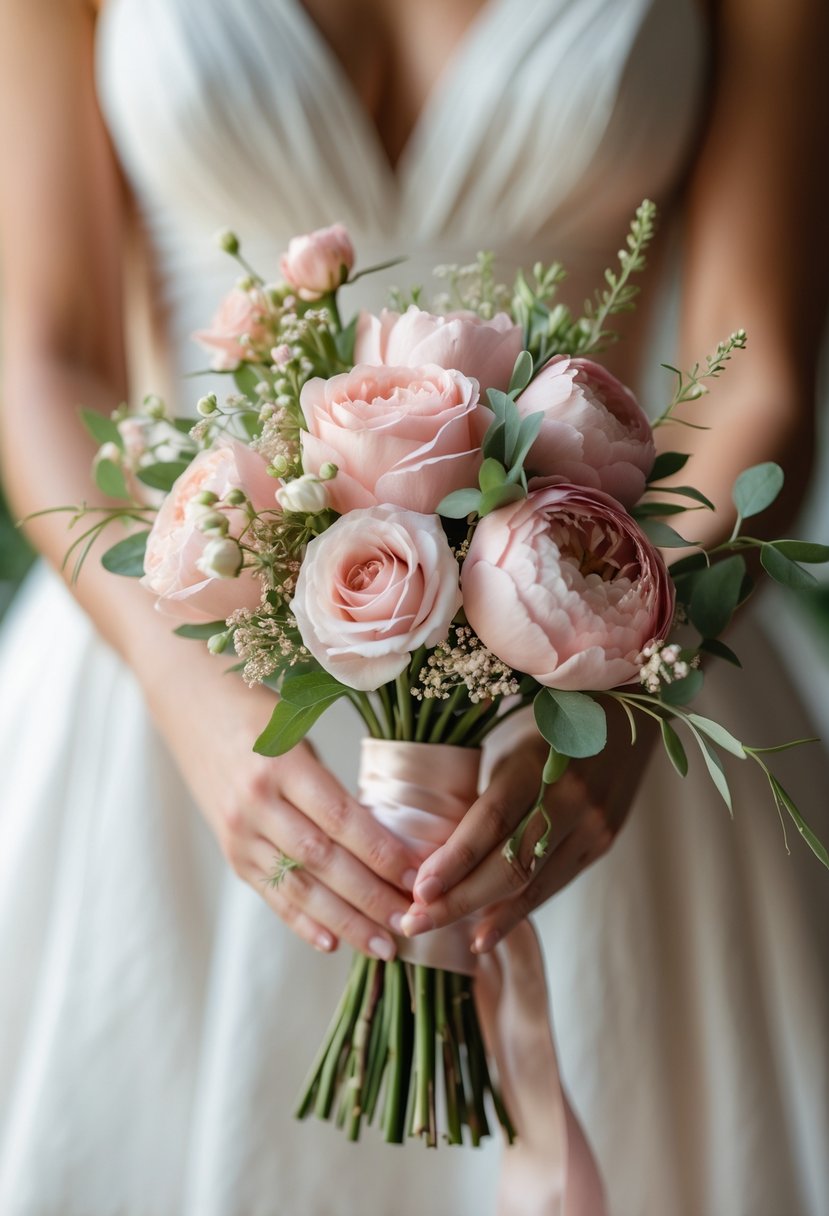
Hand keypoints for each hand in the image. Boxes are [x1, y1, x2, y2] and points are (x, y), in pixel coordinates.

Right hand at [150, 669, 419, 959]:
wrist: (189, 705)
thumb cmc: (260, 711)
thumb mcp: (299, 729)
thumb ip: (333, 781)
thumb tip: (390, 835)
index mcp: (282, 763)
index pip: (340, 818)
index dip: (380, 852)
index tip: (416, 877)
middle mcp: (256, 802)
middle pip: (322, 861)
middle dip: (369, 897)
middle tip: (409, 922)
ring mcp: (239, 832)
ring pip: (298, 887)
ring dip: (344, 921)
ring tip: (382, 946)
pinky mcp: (230, 852)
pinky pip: (270, 894)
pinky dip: (302, 922)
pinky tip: (333, 943)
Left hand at [401, 705, 653, 952]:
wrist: (625, 714)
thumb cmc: (550, 724)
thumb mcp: (512, 743)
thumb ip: (486, 794)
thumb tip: (438, 852)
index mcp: (537, 762)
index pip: (491, 821)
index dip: (455, 860)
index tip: (419, 891)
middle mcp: (570, 797)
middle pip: (510, 864)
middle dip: (457, 900)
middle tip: (414, 922)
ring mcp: (592, 824)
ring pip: (532, 884)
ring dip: (482, 915)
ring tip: (438, 931)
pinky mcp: (603, 842)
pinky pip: (553, 885)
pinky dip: (516, 912)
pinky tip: (485, 932)